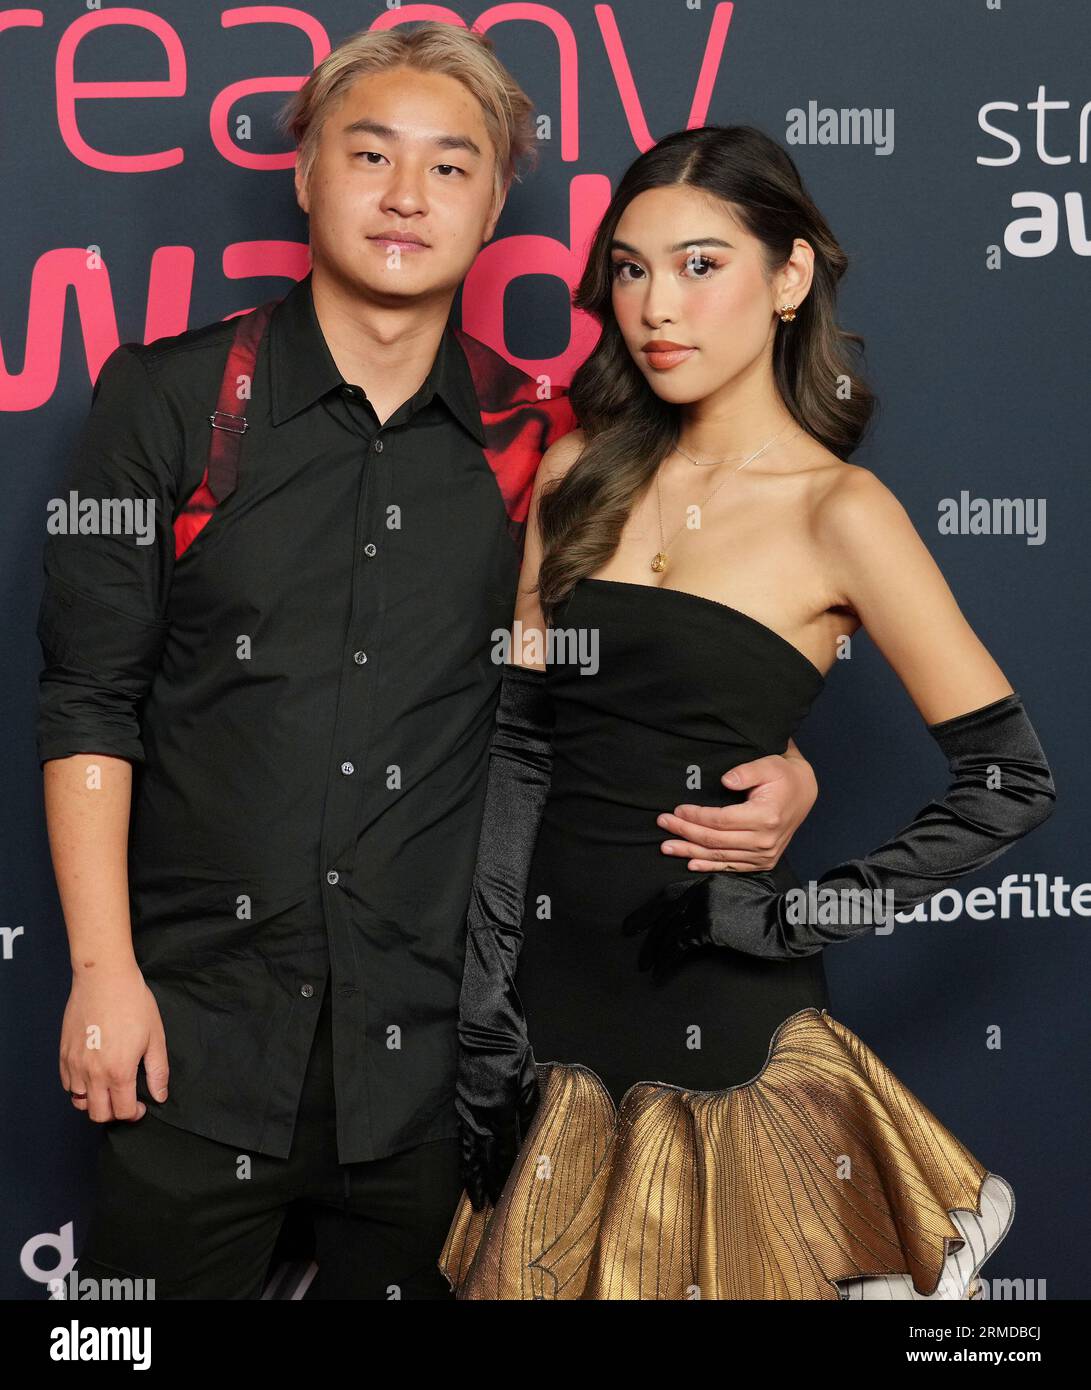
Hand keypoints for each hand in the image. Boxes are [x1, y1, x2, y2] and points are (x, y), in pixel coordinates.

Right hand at [60, 963, 168, 1122]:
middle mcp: (93, 1073)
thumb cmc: (133, 1003)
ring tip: (108, 1087)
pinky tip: (92, 1075)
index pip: (122, 1112)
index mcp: (119, 1071)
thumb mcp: (155, 1037)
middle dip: (114, 1113)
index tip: (140, 1106)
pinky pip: (67, 1084)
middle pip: (98, 1114)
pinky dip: (78, 1087)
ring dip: (94, 1101)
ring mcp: (75, 1064)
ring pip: (79, 1101)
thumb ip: (157, 1070)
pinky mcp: (64, 1054)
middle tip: (125, 1100)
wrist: (104, 979)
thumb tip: (160, 1095)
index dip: (133, 1114)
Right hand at [456, 1044, 539, 1211]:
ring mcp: (468, 1109)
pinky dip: (464, 1156)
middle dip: (488, 1182)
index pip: (506, 1148)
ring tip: (475, 1198)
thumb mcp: (528, 1079)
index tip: (509, 1192)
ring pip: (470, 1150)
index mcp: (502, 1107)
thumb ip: (529, 1110)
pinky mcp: (461, 1103)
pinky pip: (462, 1137)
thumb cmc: (512, 1051)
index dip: (507, 1172)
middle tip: (488, 1207)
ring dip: (473, 1176)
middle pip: (486, 1155)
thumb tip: (532, 1136)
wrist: (485, 1029)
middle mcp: (482, 1113)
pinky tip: (466, 1168)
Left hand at [622, 870, 782, 980]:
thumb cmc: (769, 911)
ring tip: (644, 964)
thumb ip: (717, 897)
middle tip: (627, 935)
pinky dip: (668, 959)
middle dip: (643, 924)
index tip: (635, 921)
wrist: (785, 920)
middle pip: (663, 910)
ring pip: (669, 929)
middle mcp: (702, 891)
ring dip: (654, 949)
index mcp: (707, 882)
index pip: (669, 894)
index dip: (650, 909)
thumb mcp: (740, 894)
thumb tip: (696, 916)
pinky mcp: (709, 927)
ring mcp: (704, 908)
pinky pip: (680, 945)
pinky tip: (661, 971)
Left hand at [656, 741, 817, 871]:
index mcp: (765, 818)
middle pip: (715, 840)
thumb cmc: (783, 776)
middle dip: (685, 832)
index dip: (696, 816)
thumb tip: (725, 780)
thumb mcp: (768, 765)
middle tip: (662, 824)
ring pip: (719, 856)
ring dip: (690, 852)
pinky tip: (690, 863)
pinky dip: (709, 866)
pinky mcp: (763, 861)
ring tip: (667, 846)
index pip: (720, 820)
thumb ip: (746, 772)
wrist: (803, 793)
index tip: (676, 809)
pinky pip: (731, 866)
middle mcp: (765, 841)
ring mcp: (764, 855)